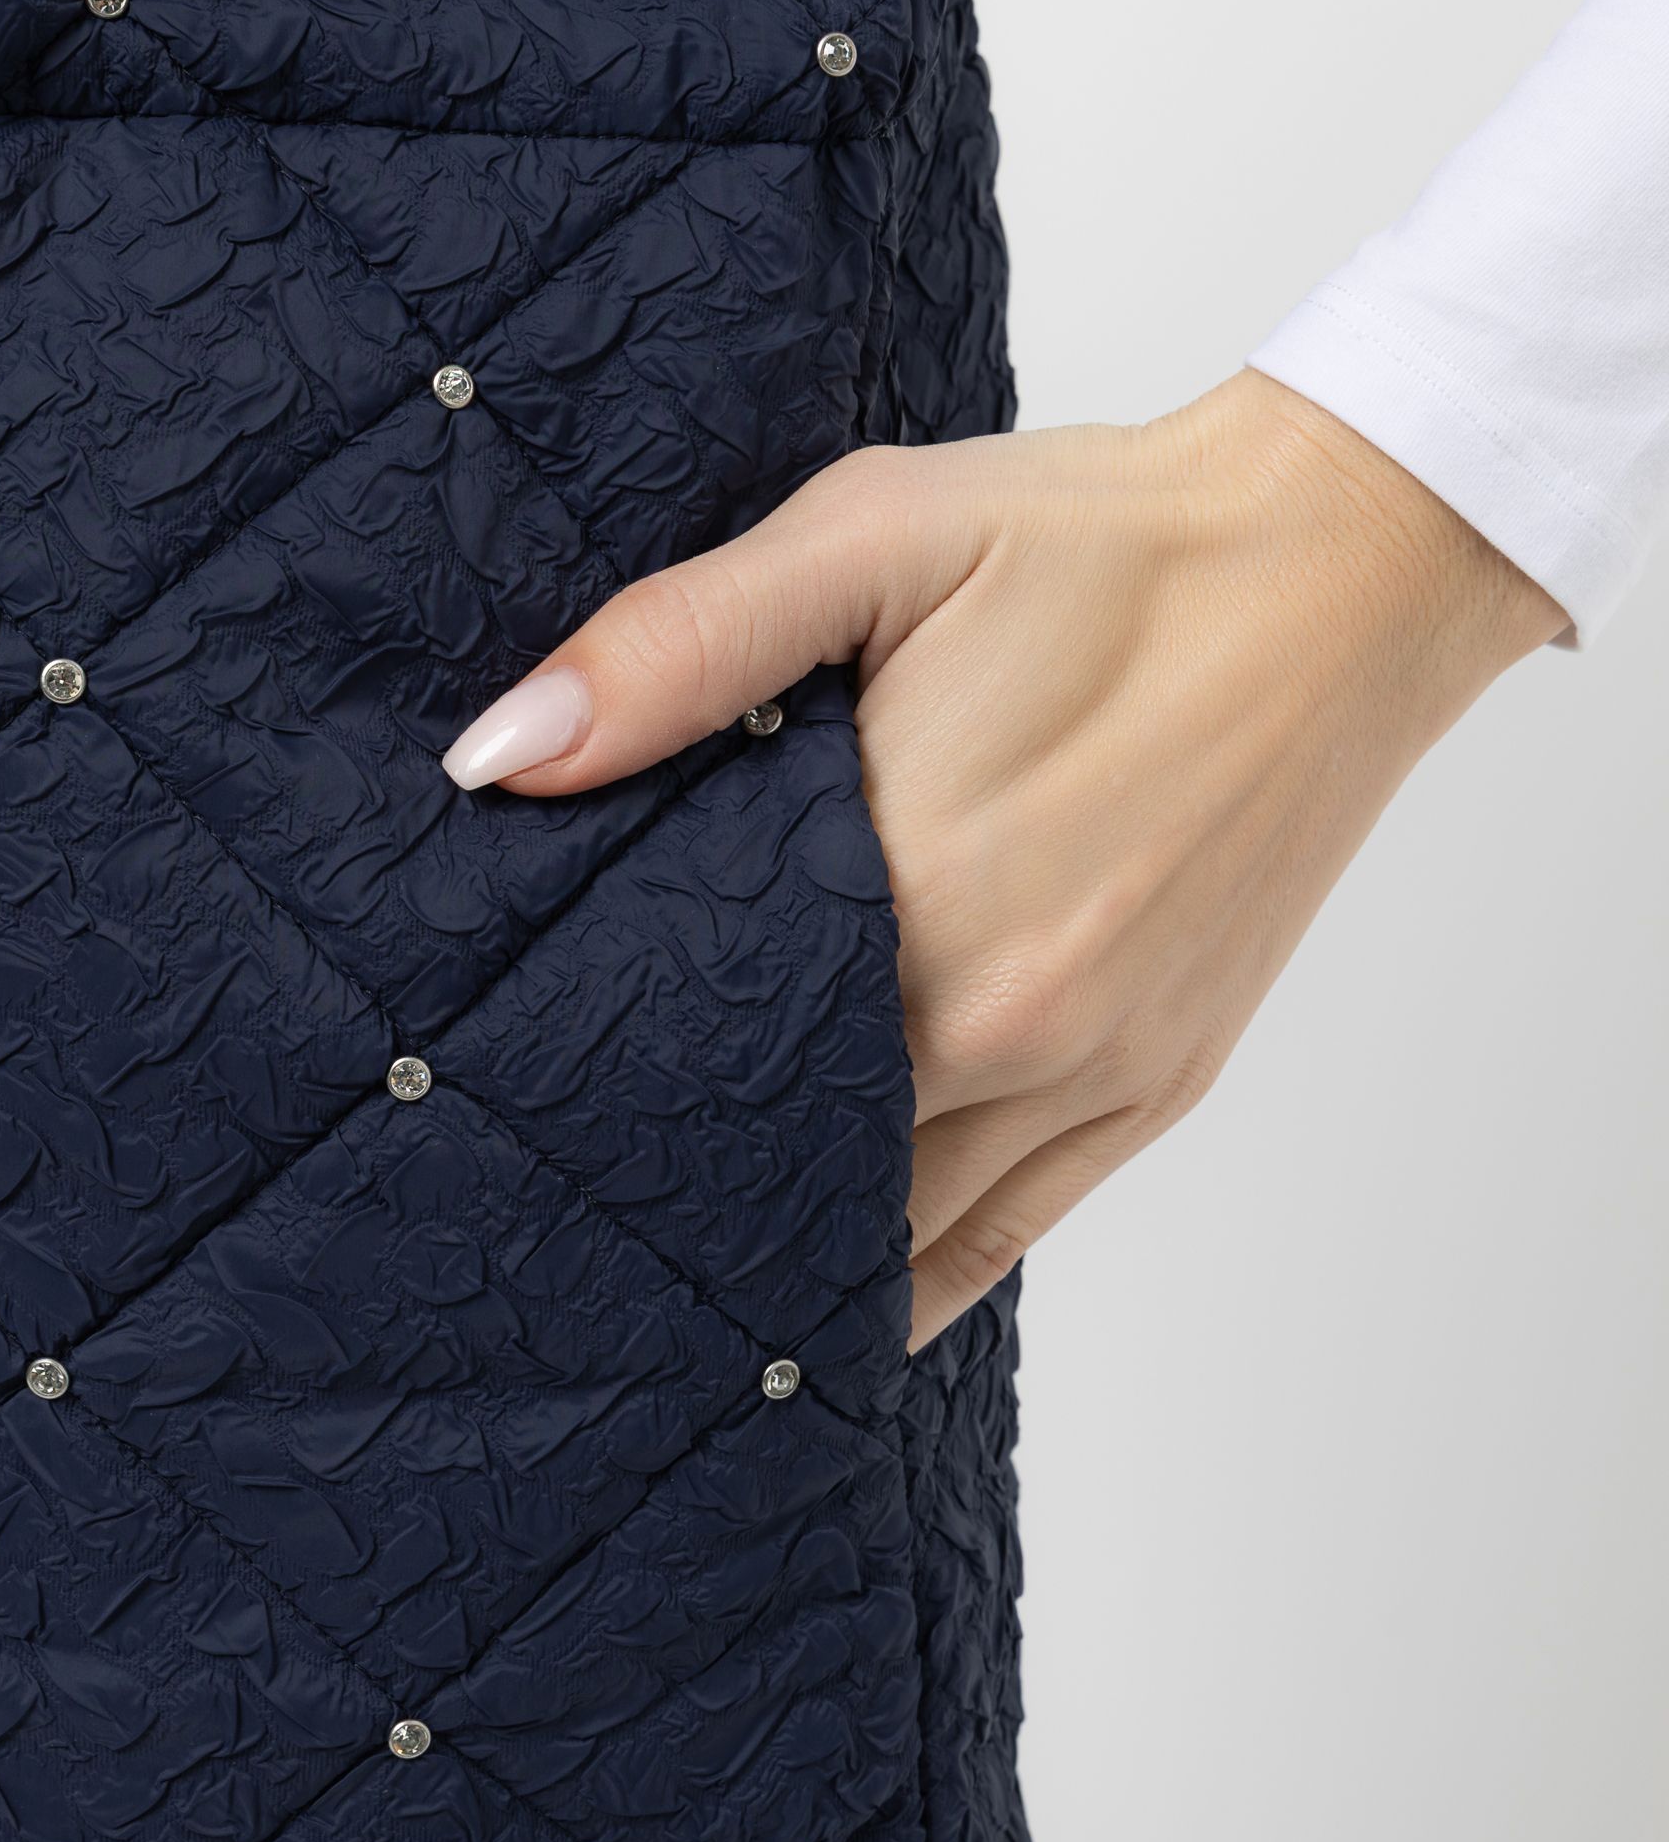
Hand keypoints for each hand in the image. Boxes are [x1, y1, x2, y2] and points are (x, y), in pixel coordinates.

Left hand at [441, 371, 1564, 1348]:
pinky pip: (1005, 1235)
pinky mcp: (1159, 1084)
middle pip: (791, 1154)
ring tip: (678, 1261)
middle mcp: (1005, 1025)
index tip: (527, 1104)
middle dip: (686, 1167)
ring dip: (791, 1237)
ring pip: (894, 1225)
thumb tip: (501, 757)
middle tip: (574, 1188)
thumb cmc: (1103, 546)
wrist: (1340, 567)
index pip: (703, 1055)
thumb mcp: (869, 540)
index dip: (605, 1087)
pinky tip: (836, 1301)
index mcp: (914, 900)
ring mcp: (1091, 1072)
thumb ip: (678, 651)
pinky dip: (912, 1275)